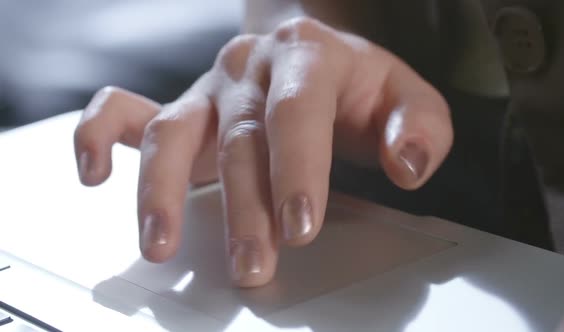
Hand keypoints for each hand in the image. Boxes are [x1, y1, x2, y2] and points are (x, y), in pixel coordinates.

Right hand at [73, 17, 452, 286]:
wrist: (313, 58)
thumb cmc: (359, 88)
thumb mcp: (407, 99)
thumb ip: (420, 129)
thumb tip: (407, 166)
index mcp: (308, 55)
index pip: (296, 110)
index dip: (296, 168)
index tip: (300, 225)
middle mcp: (250, 68)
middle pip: (237, 137)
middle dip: (243, 207)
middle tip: (253, 265)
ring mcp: (208, 90)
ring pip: (172, 131)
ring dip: (163, 190)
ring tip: (161, 244)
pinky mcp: (180, 109)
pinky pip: (123, 112)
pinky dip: (98, 136)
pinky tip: (93, 174)